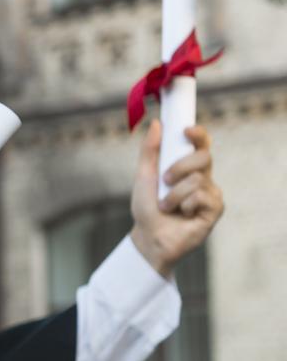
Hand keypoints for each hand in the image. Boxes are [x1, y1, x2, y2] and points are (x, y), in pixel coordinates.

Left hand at [129, 123, 223, 276]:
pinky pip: (202, 197)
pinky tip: (182, 214)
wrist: (149, 236)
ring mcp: (211, 193)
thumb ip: (150, 150)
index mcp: (188, 166)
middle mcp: (203, 177)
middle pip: (203, 157)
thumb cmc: (147, 207)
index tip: (186, 130)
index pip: (200, 145)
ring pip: (197, 180)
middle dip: (179, 167)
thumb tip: (157, 123)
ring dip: (174, 194)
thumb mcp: (144, 175)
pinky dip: (184, 205)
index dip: (198, 134)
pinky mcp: (215, 209)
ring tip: (166, 206)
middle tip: (164, 180)